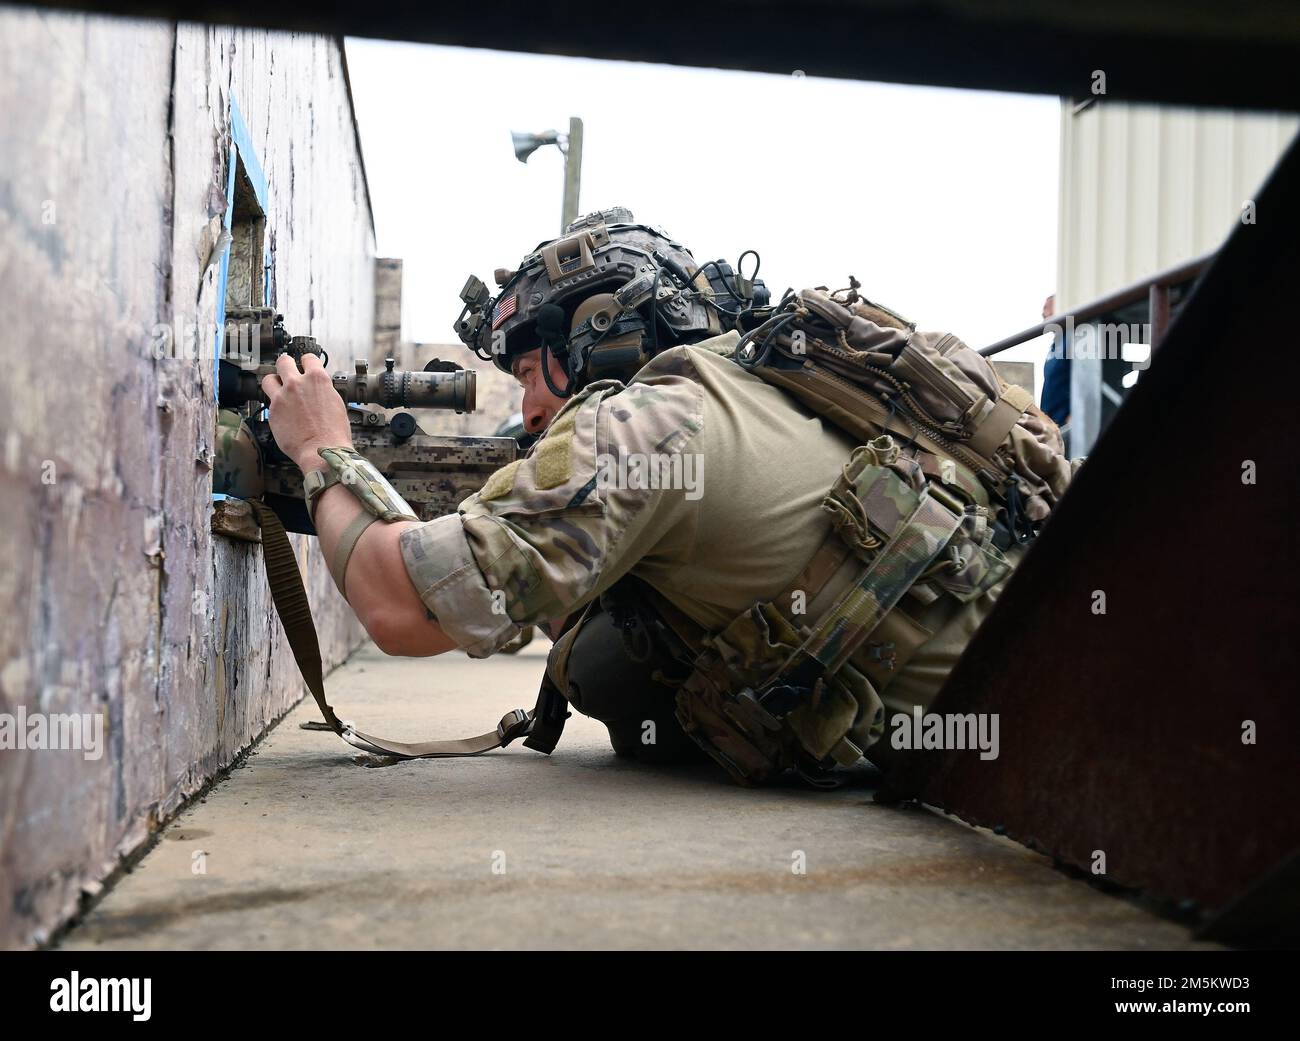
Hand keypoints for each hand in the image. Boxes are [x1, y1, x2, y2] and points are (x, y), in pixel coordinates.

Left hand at [260, 353, 352, 471]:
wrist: (322, 450)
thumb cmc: (334, 433)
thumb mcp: (336, 403)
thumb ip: (322, 390)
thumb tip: (317, 389)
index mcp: (317, 379)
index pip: (308, 358)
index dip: (306, 362)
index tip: (305, 366)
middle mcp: (298, 383)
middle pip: (284, 361)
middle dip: (285, 365)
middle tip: (287, 372)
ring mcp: (283, 396)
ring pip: (269, 378)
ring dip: (274, 382)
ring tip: (278, 390)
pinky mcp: (273, 411)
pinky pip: (268, 401)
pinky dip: (274, 404)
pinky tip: (281, 411)